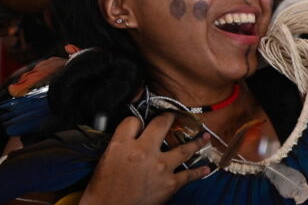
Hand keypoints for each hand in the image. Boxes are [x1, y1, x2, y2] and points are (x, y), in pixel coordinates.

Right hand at [80, 114, 210, 204]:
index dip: (137, 120)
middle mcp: (143, 152)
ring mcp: (159, 167)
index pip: (132, 121)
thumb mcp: (105, 161)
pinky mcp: (169, 183)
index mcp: (122, 146)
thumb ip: (120, 146)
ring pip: (183, 148)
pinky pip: (189, 175)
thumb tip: (131, 139)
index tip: (142, 122)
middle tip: (177, 115)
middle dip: (170, 117)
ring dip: (196, 142)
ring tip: (204, 137)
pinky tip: (206, 168)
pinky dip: (199, 172)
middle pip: (161, 124)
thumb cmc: (102, 193)